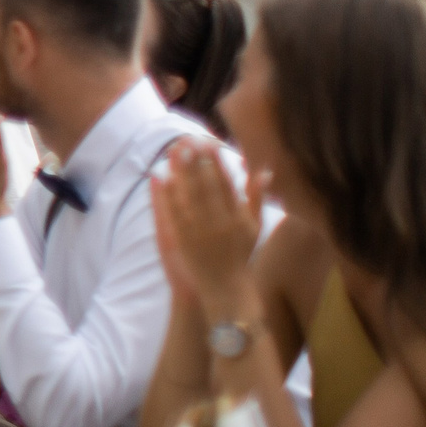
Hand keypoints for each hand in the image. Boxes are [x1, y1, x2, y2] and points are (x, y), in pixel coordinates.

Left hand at [150, 140, 262, 311]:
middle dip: (197, 162)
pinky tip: (160, 177)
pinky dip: (167, 195)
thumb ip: (256, 197)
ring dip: (181, 172)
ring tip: (175, 151)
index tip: (209, 143)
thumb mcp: (255, 226)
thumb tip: (265, 170)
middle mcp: (220, 221)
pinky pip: (174, 213)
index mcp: (237, 216)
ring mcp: (200, 230)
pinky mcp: (183, 239)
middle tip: (188, 139)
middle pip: (206, 186)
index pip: (226, 183)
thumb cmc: (241, 254)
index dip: (216, 162)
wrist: (227, 287)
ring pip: (189, 196)